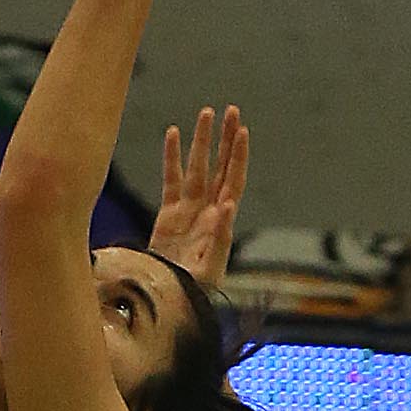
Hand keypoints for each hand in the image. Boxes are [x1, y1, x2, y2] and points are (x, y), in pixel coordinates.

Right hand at [153, 104, 250, 289]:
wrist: (169, 300)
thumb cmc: (193, 291)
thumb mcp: (209, 268)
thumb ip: (220, 237)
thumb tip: (228, 205)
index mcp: (221, 221)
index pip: (233, 180)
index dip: (237, 156)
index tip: (241, 131)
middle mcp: (208, 210)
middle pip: (220, 167)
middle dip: (226, 139)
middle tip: (231, 110)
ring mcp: (189, 210)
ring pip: (198, 167)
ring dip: (202, 141)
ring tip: (206, 112)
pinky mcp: (170, 214)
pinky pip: (172, 179)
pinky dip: (173, 157)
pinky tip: (173, 133)